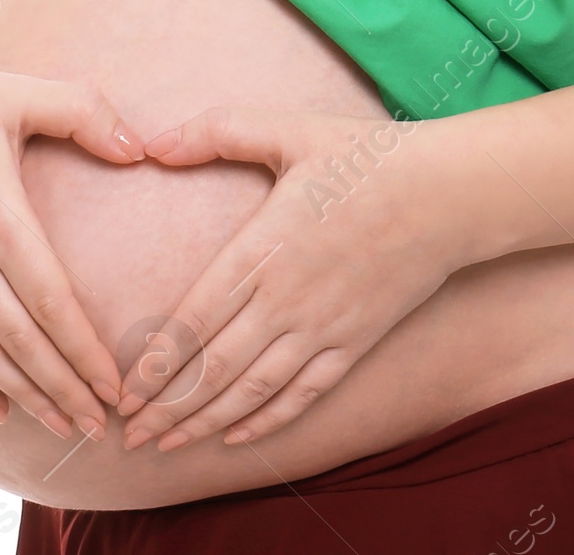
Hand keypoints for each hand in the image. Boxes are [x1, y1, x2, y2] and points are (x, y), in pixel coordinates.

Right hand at [0, 57, 149, 439]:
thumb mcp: (23, 93)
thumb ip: (85, 114)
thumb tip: (139, 149)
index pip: (51, 302)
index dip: (83, 350)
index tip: (115, 384)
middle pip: (21, 342)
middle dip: (63, 389)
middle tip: (102, 425)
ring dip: (24, 394)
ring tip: (62, 426)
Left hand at [114, 105, 452, 452]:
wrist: (450, 192)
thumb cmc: (366, 156)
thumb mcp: (290, 129)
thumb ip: (219, 131)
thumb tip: (154, 143)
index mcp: (263, 249)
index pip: (194, 320)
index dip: (156, 363)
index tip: (123, 391)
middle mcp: (287, 299)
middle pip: (214, 369)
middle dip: (167, 408)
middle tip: (128, 436)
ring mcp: (323, 327)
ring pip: (253, 390)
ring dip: (205, 422)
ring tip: (167, 445)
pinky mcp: (355, 340)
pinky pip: (303, 393)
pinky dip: (268, 420)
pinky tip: (238, 435)